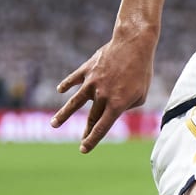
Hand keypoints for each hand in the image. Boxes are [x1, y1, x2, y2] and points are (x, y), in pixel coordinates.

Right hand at [54, 37, 154, 152]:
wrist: (133, 44)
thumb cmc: (142, 70)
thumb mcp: (141, 95)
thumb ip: (126, 106)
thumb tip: (113, 107)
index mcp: (116, 105)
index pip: (101, 128)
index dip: (91, 140)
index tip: (83, 149)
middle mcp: (102, 96)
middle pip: (91, 118)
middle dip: (86, 132)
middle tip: (81, 140)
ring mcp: (92, 82)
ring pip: (74, 103)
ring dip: (63, 115)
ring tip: (53, 125)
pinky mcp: (88, 69)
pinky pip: (74, 79)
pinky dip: (67, 85)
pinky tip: (61, 90)